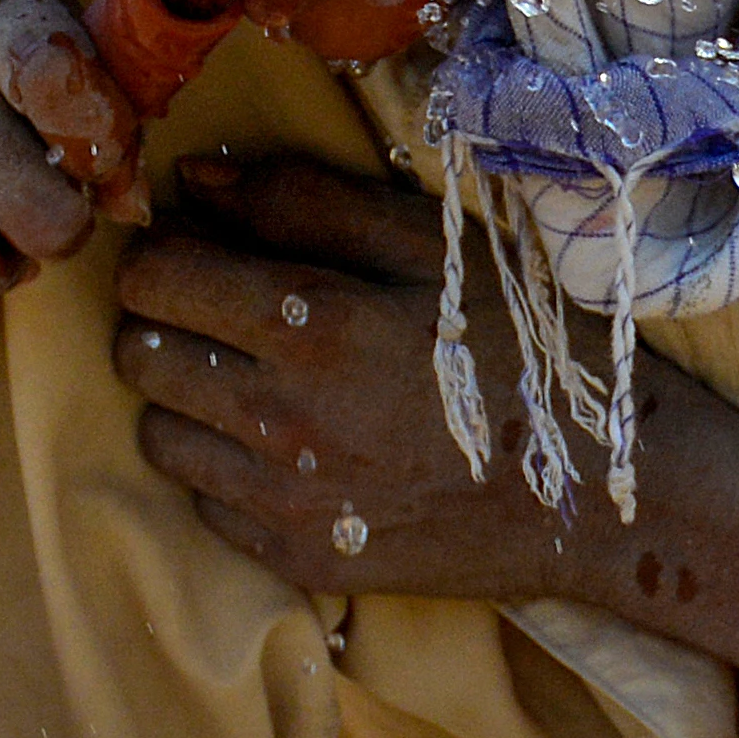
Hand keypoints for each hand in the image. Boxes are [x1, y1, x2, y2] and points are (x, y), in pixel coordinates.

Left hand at [111, 159, 738, 717]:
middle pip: (137, 354)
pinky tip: (289, 449)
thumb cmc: (522, 347)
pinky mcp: (300, 560)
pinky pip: (203, 505)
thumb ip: (303, 202)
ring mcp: (287, 500)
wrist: (602, 492)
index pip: (154, 276)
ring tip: (254, 383)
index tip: (200, 253)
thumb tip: (192, 176)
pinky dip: (224, 473)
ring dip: (186, 400)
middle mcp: (282, 418)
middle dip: (164, 322)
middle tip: (222, 315)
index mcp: (312, 322)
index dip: (165, 252)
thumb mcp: (430, 250)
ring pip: (157, 433)